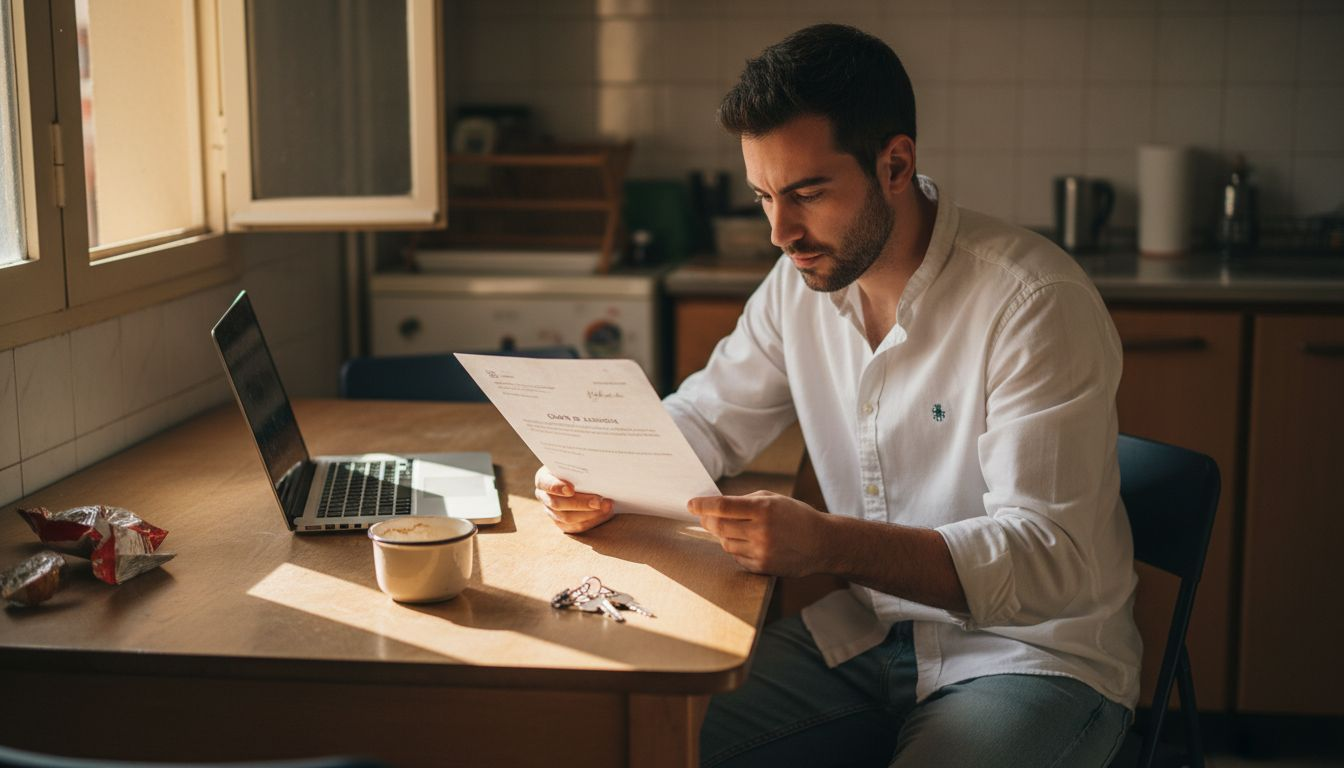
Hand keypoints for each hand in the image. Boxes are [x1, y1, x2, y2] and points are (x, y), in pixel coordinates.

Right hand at [534, 466, 613, 533]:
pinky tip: (605, 513)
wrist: (578, 477)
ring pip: (567, 519)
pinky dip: (592, 521)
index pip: (545, 483)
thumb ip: (580, 464)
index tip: (571, 489)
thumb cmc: (576, 466)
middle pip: (557, 504)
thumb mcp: (574, 462)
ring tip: (607, 506)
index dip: (556, 487)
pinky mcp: (562, 524)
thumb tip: (597, 467)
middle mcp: (544, 497)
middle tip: (599, 501)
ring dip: (590, 514)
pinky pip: (575, 527)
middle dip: (580, 503)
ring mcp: (551, 512)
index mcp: (543, 479)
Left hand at [688, 491, 827, 576]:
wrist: (821, 543)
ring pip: (725, 543)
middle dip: (707, 521)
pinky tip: (749, 543)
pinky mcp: (762, 567)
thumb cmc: (796, 516)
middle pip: (718, 526)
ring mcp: (761, 551)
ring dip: (724, 535)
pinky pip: (736, 557)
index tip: (691, 504)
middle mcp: (761, 530)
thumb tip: (715, 506)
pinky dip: (736, 549)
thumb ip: (745, 501)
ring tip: (736, 529)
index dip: (703, 505)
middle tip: (704, 517)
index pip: (722, 506)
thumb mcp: (773, 499)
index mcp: (763, 508)